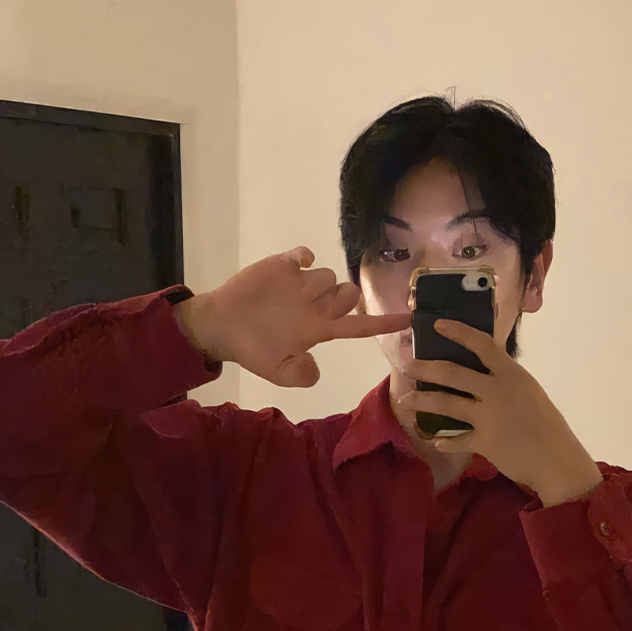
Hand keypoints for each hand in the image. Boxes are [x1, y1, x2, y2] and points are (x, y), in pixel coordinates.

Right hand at [176, 248, 408, 387]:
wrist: (222, 327)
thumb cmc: (253, 349)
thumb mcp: (277, 372)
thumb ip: (299, 375)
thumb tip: (317, 372)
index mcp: (319, 329)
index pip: (359, 327)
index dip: (384, 323)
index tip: (409, 319)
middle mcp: (315, 305)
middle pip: (350, 295)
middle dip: (345, 299)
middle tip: (320, 308)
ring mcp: (300, 284)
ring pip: (328, 276)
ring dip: (318, 285)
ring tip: (292, 297)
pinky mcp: (283, 267)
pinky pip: (305, 255)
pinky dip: (305, 257)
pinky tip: (296, 265)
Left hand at [404, 321, 602, 505]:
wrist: (555, 460)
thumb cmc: (548, 426)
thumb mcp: (530, 393)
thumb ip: (507, 383)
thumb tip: (486, 376)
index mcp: (512, 374)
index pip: (482, 345)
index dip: (458, 333)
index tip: (438, 326)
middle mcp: (497, 390)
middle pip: (453, 373)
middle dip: (426, 368)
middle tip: (408, 366)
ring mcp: (488, 416)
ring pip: (446, 403)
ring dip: (422, 401)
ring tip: (405, 401)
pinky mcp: (483, 441)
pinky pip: (456, 439)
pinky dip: (445, 441)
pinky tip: (435, 441)